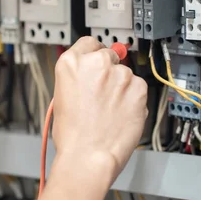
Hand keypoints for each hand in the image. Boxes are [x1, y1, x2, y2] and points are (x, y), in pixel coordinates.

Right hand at [52, 36, 147, 179]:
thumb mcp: (61, 96)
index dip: (93, 54)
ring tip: (109, 110)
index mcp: (71, 63)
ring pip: (125, 74)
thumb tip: (90, 73)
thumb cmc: (72, 134)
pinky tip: (121, 113)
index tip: (97, 60)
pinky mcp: (139, 87)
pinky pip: (138, 87)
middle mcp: (96, 63)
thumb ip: (78, 77)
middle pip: (108, 55)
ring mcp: (119, 74)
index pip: (88, 43)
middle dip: (108, 71)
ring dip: (121, 87)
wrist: (88, 156)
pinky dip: (133, 98)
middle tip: (102, 93)